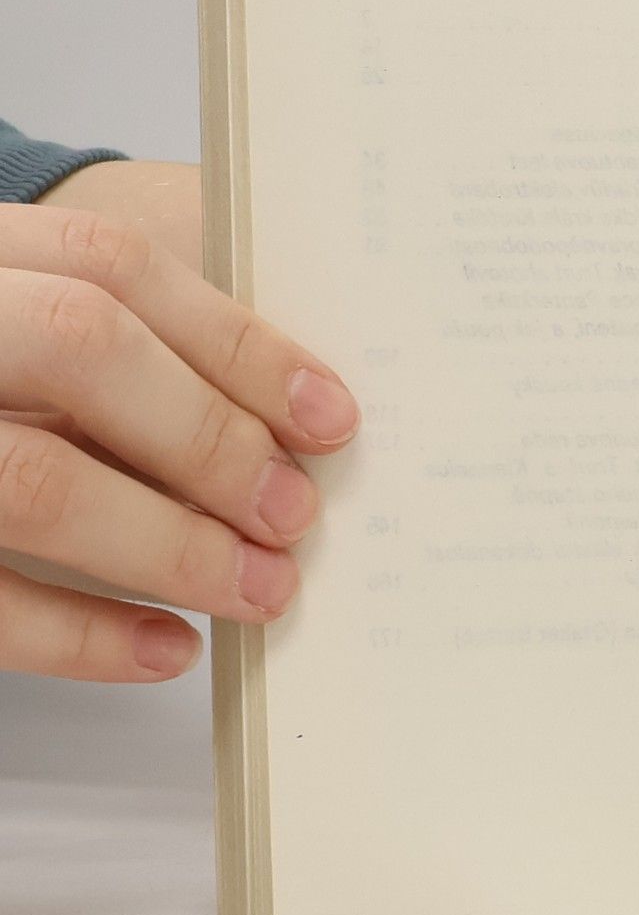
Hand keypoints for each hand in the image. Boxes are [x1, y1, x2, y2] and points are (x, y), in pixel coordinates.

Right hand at [0, 162, 358, 681]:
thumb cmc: (6, 380)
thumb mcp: (42, 326)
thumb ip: (140, 348)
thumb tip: (296, 424)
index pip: (112, 266)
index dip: (235, 344)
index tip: (330, 418)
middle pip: (82, 346)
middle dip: (208, 436)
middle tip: (293, 512)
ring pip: (35, 481)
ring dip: (170, 545)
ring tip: (260, 589)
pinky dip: (85, 634)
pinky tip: (170, 648)